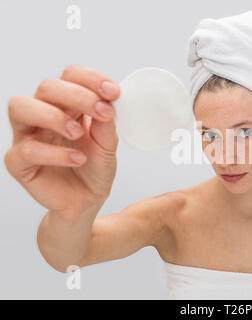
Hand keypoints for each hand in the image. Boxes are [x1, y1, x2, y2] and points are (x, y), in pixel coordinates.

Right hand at [4, 65, 120, 218]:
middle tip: (102, 112)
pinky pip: (26, 150)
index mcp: (66, 105)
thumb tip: (107, 100)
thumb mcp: (108, 143)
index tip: (113, 92)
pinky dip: (55, 154)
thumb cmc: (94, 168)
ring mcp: (27, 136)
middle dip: (77, 95)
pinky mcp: (18, 162)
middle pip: (46, 86)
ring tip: (78, 133)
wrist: (87, 200)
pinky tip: (77, 159)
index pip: (70, 76)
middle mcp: (43, 115)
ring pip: (21, 107)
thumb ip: (106, 122)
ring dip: (53, 116)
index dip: (90, 79)